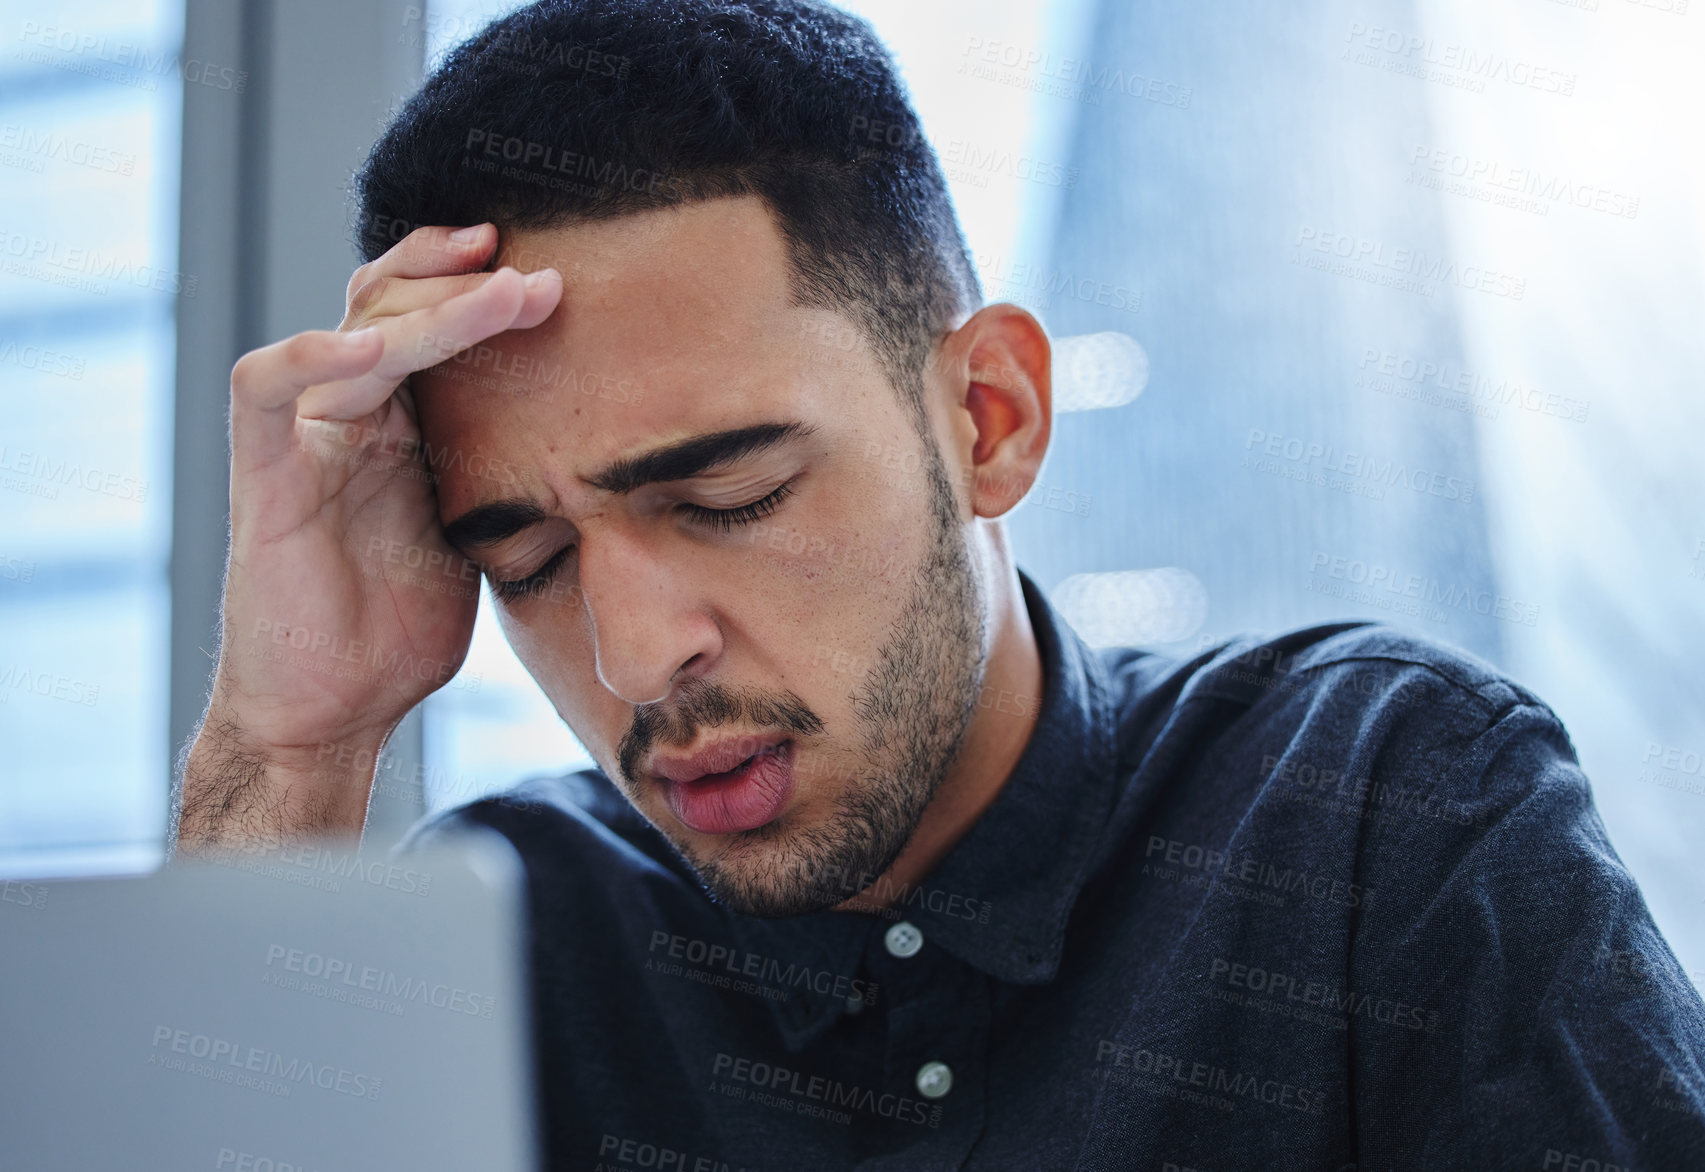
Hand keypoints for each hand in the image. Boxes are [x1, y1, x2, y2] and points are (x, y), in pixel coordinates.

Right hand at [175, 223, 560, 849]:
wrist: (333, 712)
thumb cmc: (401, 631)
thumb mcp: (477, 536)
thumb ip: (505, 477)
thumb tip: (605, 448)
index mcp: (400, 424)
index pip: (427, 320)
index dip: (477, 285)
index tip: (551, 271)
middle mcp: (348, 414)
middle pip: (390, 304)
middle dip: (464, 281)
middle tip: (538, 275)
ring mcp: (303, 437)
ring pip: (353, 333)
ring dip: (426, 308)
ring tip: (498, 293)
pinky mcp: (265, 474)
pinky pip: (268, 389)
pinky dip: (315, 356)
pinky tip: (374, 346)